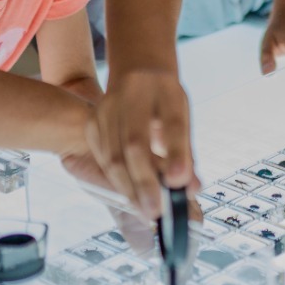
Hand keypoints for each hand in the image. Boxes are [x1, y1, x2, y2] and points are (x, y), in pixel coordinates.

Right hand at [87, 68, 196, 218]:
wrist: (137, 73)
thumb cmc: (165, 101)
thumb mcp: (181, 116)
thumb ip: (185, 152)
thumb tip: (191, 189)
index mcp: (165, 89)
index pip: (173, 123)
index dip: (176, 153)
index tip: (180, 182)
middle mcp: (134, 93)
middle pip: (136, 142)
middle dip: (145, 182)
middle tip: (156, 211)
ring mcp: (108, 106)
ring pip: (113, 155)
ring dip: (129, 188)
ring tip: (145, 210)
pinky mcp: (93, 120)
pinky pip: (102, 158)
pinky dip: (117, 180)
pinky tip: (131, 195)